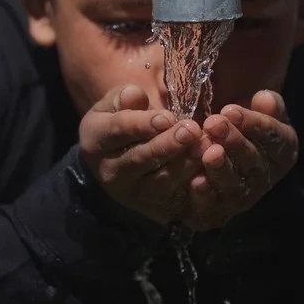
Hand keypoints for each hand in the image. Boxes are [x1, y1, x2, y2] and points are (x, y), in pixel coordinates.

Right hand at [79, 85, 204, 224]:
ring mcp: (131, 193)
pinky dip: (192, 189)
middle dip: (168, 145)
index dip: (143, 124)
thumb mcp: (114, 106)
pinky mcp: (152, 207)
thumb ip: (124, 98)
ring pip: (159, 181)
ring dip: (184, 165)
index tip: (167, 117)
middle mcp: (110, 171)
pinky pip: (174, 200)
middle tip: (191, 131)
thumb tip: (135, 95)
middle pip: (140, 158)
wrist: (116, 160)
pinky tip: (207, 174)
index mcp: (95, 140)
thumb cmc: (120, 123)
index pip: (118, 130)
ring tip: (204, 147)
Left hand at [185, 90, 299, 230]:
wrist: (212, 153)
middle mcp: (265, 178)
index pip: (274, 138)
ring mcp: (244, 198)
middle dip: (234, 142)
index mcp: (281, 151)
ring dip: (222, 169)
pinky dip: (206, 197)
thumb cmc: (238, 126)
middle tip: (213, 123)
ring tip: (208, 152)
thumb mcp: (256, 111)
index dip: (254, 124)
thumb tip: (264, 98)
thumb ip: (266, 104)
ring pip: (235, 185)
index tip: (231, 110)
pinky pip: (214, 208)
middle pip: (253, 161)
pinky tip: (195, 182)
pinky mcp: (220, 213)